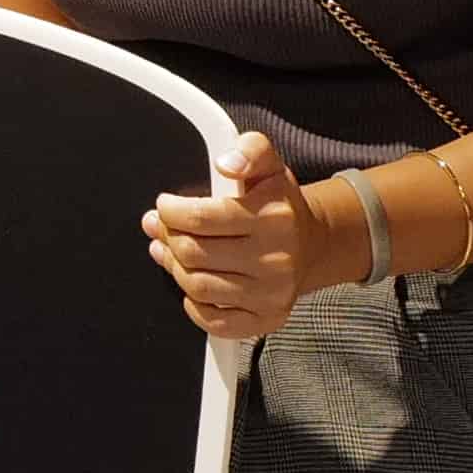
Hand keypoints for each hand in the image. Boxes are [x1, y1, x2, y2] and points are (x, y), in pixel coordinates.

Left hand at [144, 132, 314, 338]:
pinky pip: (216, 322)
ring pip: (199, 286)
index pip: (202, 218)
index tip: (164, 205)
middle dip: (167, 237)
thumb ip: (249, 150)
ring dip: (174, 266)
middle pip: (194, 253)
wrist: (312, 244)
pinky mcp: (267, 319)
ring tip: (169, 250)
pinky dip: (194, 306)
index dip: (171, 211)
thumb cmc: (280, 204)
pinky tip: (191, 284)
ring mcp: (272, 293)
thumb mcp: (269, 164)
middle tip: (160, 227)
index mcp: (273, 217)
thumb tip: (226, 163)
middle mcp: (276, 259)